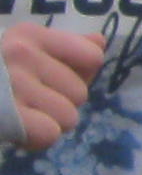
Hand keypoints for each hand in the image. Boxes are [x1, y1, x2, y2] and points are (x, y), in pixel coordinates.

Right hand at [6, 25, 105, 149]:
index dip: (78, 75)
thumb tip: (99, 42)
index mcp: (28, 35)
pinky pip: (49, 134)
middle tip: (26, 102)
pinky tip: (16, 130)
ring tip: (19, 115)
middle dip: (58, 103)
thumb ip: (63, 46)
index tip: (52, 81)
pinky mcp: (7, 116)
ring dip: (47, 122)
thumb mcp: (19, 50)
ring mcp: (13, 85)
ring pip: (68, 117)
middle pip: (80, 93)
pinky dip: (35, 138)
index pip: (91, 56)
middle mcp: (22, 55)